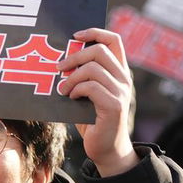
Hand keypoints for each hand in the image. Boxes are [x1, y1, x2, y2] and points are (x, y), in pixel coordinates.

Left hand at [59, 27, 137, 176]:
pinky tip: (71, 98)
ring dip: (72, 77)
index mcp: (119, 72)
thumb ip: (83, 76)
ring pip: (93, 68)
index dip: (95, 32)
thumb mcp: (88, 93)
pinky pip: (91, 87)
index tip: (75, 36)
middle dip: (75, 56)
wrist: (106, 149)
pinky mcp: (114, 106)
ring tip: (63, 89)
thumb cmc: (92, 120)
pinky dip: (76, 89)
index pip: (113, 40)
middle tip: (59, 67)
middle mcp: (123, 79)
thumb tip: (60, 60)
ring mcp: (120, 92)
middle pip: (100, 50)